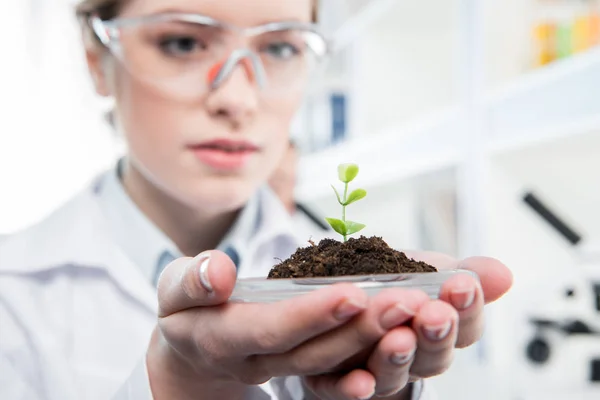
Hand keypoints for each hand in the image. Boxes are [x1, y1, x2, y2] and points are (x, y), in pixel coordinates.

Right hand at [146, 250, 430, 399]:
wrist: (195, 351)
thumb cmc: (186, 311)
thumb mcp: (175, 290)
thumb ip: (192, 280)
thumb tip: (219, 272)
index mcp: (224, 340)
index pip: (270, 330)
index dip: (310, 315)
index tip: (354, 293)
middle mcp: (259, 362)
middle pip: (314, 351)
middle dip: (361, 329)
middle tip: (407, 300)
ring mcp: (284, 368)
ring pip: (335, 361)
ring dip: (378, 340)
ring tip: (420, 311)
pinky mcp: (304, 364)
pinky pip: (340, 369)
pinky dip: (374, 361)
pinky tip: (407, 344)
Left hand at [301, 252, 512, 398]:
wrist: (345, 294)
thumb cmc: (396, 283)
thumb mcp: (431, 270)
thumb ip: (466, 272)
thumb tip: (503, 274)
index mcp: (439, 329)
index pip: (465, 327)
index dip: (466, 309)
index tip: (462, 285)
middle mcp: (413, 357)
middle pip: (432, 357)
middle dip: (435, 334)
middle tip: (435, 314)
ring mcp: (377, 370)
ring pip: (391, 374)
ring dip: (397, 358)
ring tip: (398, 338)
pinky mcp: (337, 380)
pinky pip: (343, 390)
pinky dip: (352, 388)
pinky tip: (359, 381)